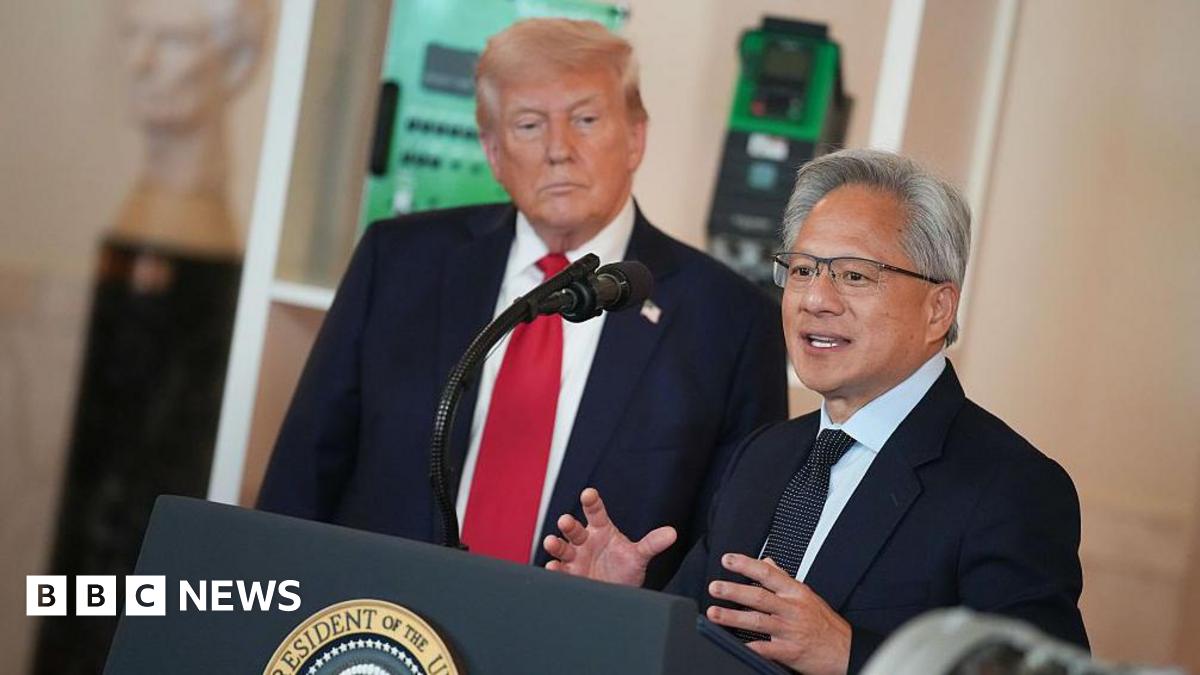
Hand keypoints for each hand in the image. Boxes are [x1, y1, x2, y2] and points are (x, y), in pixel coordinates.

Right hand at [543, 487, 676, 586]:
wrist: (617, 595)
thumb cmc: (625, 570)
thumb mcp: (639, 557)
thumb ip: (652, 544)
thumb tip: (672, 533)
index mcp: (601, 530)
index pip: (596, 512)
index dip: (591, 502)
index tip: (589, 493)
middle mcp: (585, 541)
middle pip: (574, 529)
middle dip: (569, 525)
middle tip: (565, 521)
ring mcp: (575, 559)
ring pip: (562, 548)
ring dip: (555, 544)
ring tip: (551, 541)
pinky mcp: (569, 576)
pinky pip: (559, 570)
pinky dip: (555, 569)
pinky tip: (554, 567)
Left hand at [706, 554, 850, 674]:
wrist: (846, 650)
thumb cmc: (826, 623)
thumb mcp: (808, 595)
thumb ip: (784, 579)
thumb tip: (767, 562)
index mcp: (796, 593)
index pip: (767, 573)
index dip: (746, 565)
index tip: (727, 560)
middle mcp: (792, 609)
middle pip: (759, 596)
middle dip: (733, 591)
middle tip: (715, 587)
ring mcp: (790, 630)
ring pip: (758, 621)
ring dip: (733, 617)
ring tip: (714, 613)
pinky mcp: (791, 651)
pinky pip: (767, 648)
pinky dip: (751, 646)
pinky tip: (736, 644)